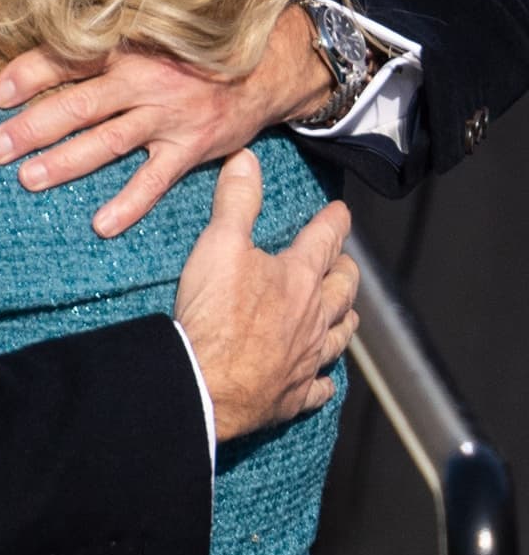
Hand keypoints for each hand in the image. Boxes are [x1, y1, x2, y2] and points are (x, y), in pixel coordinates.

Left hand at [0, 5, 333, 234]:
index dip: (30, 75)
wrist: (263, 68)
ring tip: (27, 179)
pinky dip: (129, 204)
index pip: (69, 59)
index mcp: (128, 47)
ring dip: (66, 162)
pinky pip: (155, 180)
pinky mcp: (190, 147)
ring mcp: (169, 116)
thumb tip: (36, 63)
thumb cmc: (187, 53)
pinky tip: (101, 224)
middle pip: (80, 104)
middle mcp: (146, 79)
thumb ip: (101, 49)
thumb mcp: (146, 36)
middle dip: (33, 127)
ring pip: (109, 142)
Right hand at [174, 149, 358, 440]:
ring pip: (339, 336)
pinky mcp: (293, 394)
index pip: (324, 240)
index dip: (334, 221)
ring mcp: (306, 358)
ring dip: (345, 320)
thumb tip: (247, 160)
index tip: (341, 211)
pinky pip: (319, 387)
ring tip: (347, 313)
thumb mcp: (219, 244)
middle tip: (346, 262)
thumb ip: (236, 201)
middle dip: (347, 271)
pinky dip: (325, 381)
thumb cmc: (214, 313)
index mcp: (298, 277)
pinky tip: (325, 380)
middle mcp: (312, 317)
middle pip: (342, 290)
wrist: (205, 382)